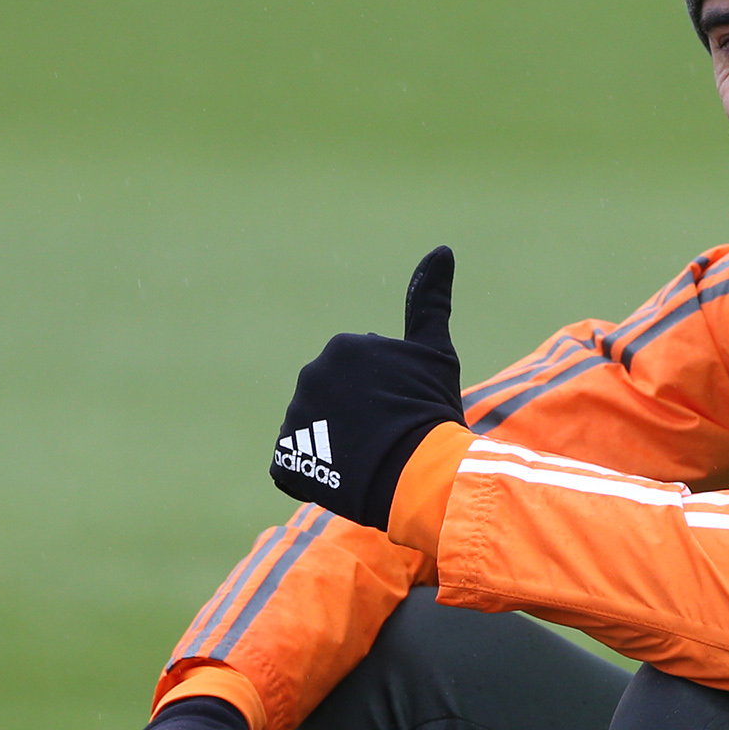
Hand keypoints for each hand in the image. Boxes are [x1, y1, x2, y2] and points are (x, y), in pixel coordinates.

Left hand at [272, 246, 464, 529]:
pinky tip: (346, 480)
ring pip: (318, 433)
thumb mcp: (436, 353)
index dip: (388, 397)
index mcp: (344, 347)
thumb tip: (442, 248)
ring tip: (369, 463)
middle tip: (389, 439)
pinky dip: (318, 475)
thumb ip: (430, 301)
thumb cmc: (430, 410)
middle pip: (337, 401)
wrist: (416, 471)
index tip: (405, 412)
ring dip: (338, 447)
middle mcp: (311, 373)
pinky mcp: (286, 457)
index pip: (364, 376)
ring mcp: (295, 416)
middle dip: (358, 418)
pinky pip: (299, 466)